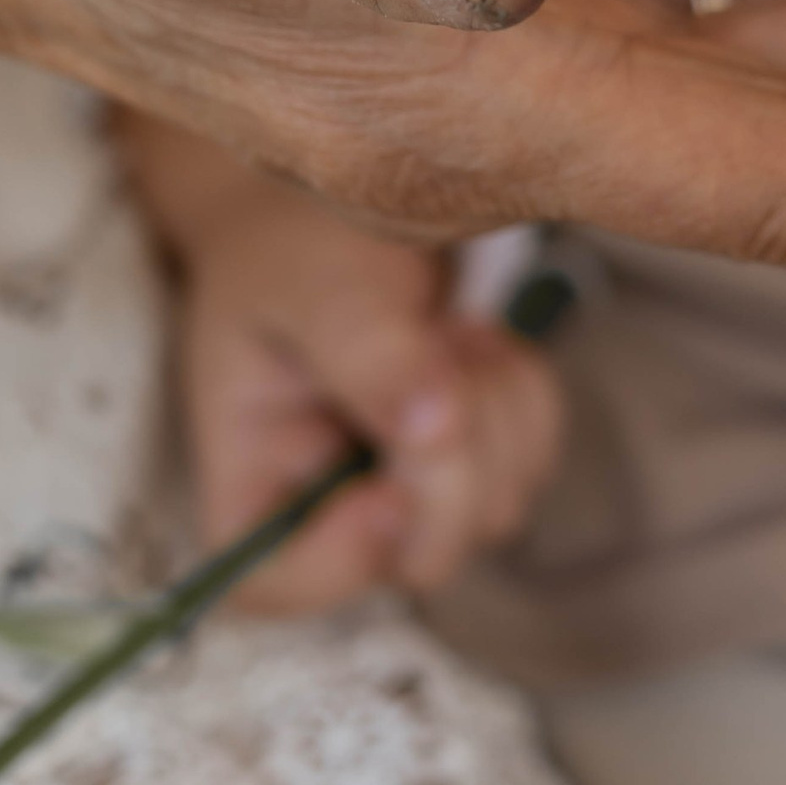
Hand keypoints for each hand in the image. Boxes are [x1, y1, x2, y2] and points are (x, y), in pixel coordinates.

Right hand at [130, 120, 561, 613]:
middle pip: (415, 555)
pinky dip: (524, 397)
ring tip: (445, 327)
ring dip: (493, 411)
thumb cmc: (299, 237)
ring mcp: (408, 490)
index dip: (336, 565)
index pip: (270, 585)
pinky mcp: (471, 462)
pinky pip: (532, 463)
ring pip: (491, 511)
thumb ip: (367, 352)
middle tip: (438, 347)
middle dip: (453, 459)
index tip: (385, 489)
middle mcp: (329, 504)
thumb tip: (434, 430)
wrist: (338, 199)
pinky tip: (477, 340)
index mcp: (253, 474)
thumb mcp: (316, 283)